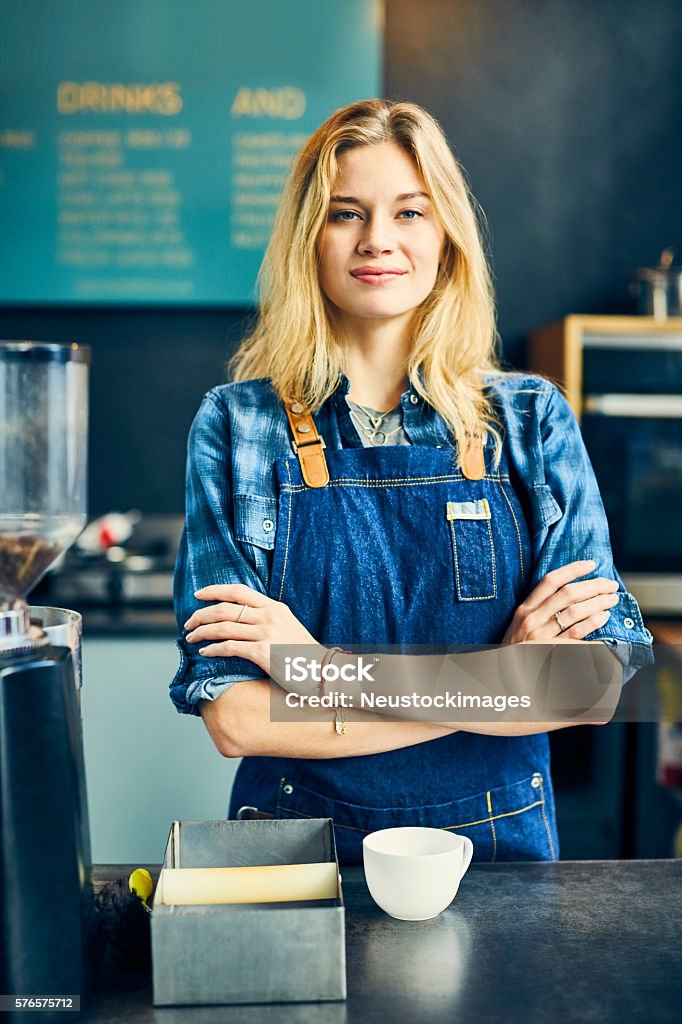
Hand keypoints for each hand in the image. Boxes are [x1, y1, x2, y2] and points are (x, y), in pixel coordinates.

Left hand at [184, 583, 318, 675]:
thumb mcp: (288, 626)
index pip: (238, 591)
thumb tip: (241, 620)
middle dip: (201, 615)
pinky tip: (204, 653)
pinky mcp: (263, 652)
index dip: (215, 590)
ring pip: (222, 627)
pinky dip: (212, 649)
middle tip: (188, 623)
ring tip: (190, 638)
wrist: (323, 671)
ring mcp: (266, 633)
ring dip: (201, 632)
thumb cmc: (303, 654)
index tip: (198, 594)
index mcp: (274, 607)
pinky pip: (229, 647)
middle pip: (224, 608)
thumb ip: (267, 619)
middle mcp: (269, 616)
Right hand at [503, 560, 619, 643]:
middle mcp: (533, 619)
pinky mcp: (552, 650)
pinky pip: (576, 635)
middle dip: (594, 586)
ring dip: (598, 604)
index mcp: (525, 609)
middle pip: (568, 594)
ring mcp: (542, 636)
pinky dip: (592, 625)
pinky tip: (604, 619)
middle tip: (610, 585)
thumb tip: (569, 593)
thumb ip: (539, 609)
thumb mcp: (520, 623)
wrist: (505, 674)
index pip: (550, 581)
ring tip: (611, 600)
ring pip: (575, 613)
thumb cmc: (516, 647)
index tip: (591, 564)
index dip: (573, 569)